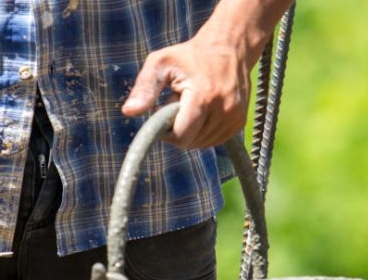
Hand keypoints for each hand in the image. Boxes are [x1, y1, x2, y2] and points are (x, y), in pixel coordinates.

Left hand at [122, 34, 251, 149]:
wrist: (229, 48)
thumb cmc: (189, 56)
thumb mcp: (160, 63)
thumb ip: (144, 88)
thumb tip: (128, 112)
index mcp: (203, 96)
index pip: (181, 135)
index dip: (166, 131)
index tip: (163, 113)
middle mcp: (223, 109)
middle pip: (190, 142)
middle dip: (178, 128)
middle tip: (178, 104)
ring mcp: (234, 118)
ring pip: (201, 144)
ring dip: (191, 130)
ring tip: (192, 105)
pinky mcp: (239, 123)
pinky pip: (213, 140)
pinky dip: (203, 131)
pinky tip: (203, 111)